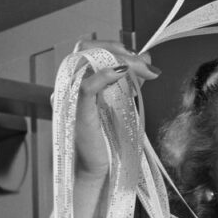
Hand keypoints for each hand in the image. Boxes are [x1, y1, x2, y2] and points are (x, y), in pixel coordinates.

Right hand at [69, 39, 159, 179]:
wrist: (100, 169)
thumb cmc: (109, 140)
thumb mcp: (124, 102)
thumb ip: (131, 80)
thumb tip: (147, 60)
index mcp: (79, 81)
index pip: (91, 49)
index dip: (117, 48)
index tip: (142, 59)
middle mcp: (70, 84)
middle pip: (86, 47)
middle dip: (119, 50)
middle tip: (144, 63)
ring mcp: (70, 96)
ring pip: (86, 60)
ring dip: (118, 59)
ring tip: (142, 69)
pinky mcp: (76, 111)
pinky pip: (86, 85)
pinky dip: (105, 75)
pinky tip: (122, 73)